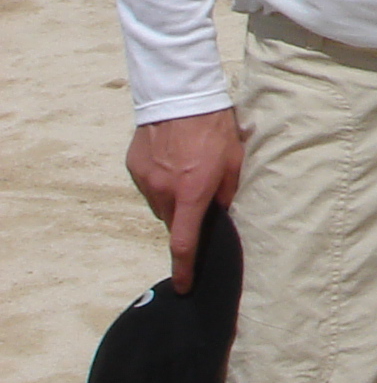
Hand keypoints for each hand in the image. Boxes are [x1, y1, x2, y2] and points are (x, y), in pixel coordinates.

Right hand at [125, 109, 244, 292]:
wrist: (180, 96)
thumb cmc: (214, 127)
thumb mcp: (234, 160)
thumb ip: (228, 192)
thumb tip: (222, 212)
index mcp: (191, 194)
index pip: (184, 243)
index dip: (184, 269)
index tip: (183, 286)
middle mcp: (164, 192)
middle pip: (172, 222)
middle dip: (185, 219)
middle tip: (200, 198)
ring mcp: (145, 181)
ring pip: (160, 204)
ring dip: (173, 198)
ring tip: (188, 171)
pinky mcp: (135, 167)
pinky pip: (148, 186)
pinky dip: (160, 182)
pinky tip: (173, 161)